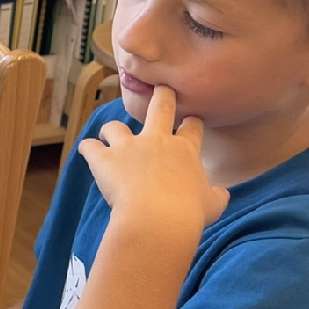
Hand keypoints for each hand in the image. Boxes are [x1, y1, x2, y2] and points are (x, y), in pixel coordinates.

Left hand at [78, 85, 226, 238]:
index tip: (190, 122)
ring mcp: (128, 147)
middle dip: (161, 95)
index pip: (192, 126)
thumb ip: (216, 194)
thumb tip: (221, 192)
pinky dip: (88, 148)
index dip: (191, 123)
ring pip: (115, 126)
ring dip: (111, 129)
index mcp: (185, 149)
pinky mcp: (104, 159)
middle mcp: (157, 140)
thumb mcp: (212, 204)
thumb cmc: (189, 213)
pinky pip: (90, 146)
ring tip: (107, 134)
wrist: (158, 218)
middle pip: (160, 107)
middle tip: (160, 89)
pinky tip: (87, 150)